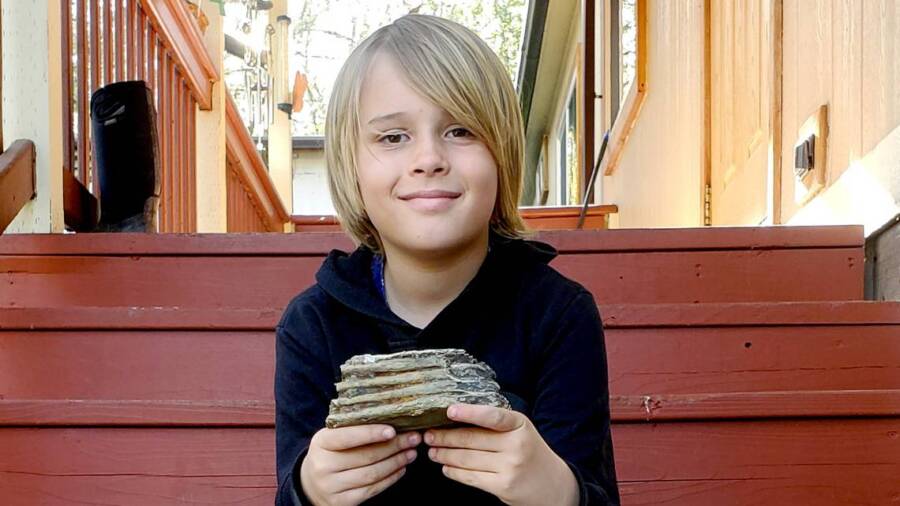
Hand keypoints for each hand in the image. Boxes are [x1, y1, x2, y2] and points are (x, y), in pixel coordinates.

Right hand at [299, 425, 420, 505]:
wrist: (310, 484)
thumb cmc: (329, 454)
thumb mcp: (332, 437)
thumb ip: (353, 428)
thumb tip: (389, 418)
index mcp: (321, 443)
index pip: (348, 437)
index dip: (371, 433)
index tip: (393, 430)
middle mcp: (323, 466)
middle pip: (365, 456)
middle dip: (394, 446)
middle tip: (413, 438)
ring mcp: (332, 486)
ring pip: (371, 474)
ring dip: (396, 462)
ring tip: (411, 453)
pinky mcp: (342, 502)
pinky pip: (372, 490)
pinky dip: (390, 478)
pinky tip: (401, 468)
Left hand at [424, 404, 578, 505]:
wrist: (553, 484)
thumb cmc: (530, 452)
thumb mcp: (520, 431)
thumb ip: (496, 425)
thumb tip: (456, 420)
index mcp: (520, 425)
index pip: (492, 416)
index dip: (470, 413)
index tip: (449, 410)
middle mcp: (516, 445)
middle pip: (472, 439)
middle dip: (445, 437)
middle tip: (428, 435)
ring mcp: (510, 467)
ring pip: (467, 459)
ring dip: (445, 454)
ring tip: (433, 451)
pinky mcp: (503, 486)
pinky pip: (471, 477)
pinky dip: (454, 471)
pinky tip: (446, 467)